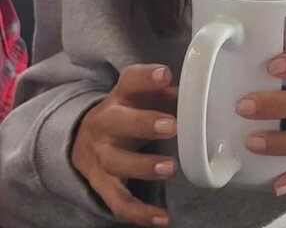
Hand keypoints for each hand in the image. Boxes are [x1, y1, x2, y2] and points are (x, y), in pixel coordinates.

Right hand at [70, 63, 177, 226]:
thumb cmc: (128, 111)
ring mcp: (101, 155)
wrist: (83, 138)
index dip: (146, 77)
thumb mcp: (143, 97)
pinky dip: (138, 213)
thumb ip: (168, 95)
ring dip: (143, 166)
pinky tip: (161, 217)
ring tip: (170, 167)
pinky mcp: (101, 184)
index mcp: (120, 96)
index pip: (130, 81)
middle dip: (143, 124)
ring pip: (115, 162)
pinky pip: (118, 200)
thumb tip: (198, 97)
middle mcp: (105, 123)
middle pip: (117, 122)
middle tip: (172, 126)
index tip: (165, 75)